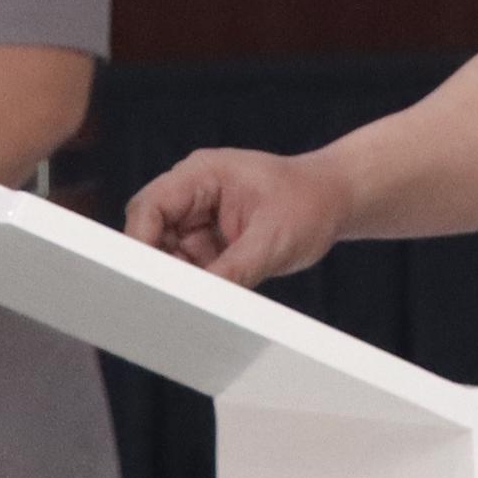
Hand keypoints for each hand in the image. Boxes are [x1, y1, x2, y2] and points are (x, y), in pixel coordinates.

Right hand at [127, 147, 349, 286]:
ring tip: (199, 303)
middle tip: (171, 302)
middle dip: (157, 267)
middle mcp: (192, 192)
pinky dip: (195, 285)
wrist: (337, 201)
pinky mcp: (207, 239)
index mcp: (202, 174)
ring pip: (164, 255)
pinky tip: (209, 301)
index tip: (145, 282)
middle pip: (149, 232)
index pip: (150, 207)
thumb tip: (200, 302)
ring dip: (178, 280)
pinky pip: (186, 267)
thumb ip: (233, 270)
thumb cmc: (311, 204)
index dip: (140, 244)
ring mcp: (197, 217)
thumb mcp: (273, 241)